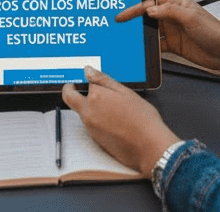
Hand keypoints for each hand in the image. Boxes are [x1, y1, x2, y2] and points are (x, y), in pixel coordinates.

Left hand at [62, 67, 179, 176]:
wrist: (149, 148)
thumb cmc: (142, 120)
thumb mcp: (125, 92)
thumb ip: (103, 80)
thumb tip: (88, 70)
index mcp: (96, 97)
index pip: (85, 82)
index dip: (90, 78)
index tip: (91, 77)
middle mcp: (89, 113)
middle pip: (70, 98)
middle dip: (71, 90)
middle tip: (78, 86)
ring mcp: (91, 128)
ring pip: (82, 112)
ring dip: (88, 106)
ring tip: (110, 106)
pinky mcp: (95, 140)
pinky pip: (90, 125)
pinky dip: (96, 119)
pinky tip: (113, 120)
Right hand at [116, 0, 219, 77]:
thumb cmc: (214, 31)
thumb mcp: (191, 17)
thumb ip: (169, 11)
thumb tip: (149, 9)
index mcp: (176, 3)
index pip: (151, 1)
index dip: (136, 6)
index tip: (123, 14)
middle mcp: (172, 16)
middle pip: (148, 15)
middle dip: (133, 19)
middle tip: (117, 24)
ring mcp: (172, 31)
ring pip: (150, 30)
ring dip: (139, 34)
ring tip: (124, 38)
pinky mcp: (174, 46)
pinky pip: (156, 45)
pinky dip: (147, 48)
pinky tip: (139, 50)